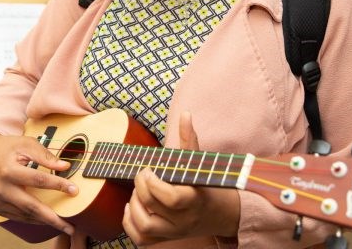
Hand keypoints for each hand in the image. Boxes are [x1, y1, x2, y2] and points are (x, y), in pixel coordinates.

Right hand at [0, 131, 78, 235]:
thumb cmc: (8, 148)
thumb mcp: (26, 144)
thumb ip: (45, 156)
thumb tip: (64, 167)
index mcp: (8, 170)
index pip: (38, 180)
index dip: (58, 185)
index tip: (74, 190)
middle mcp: (1, 188)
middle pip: (31, 206)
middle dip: (52, 218)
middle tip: (70, 227)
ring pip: (25, 215)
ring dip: (45, 221)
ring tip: (62, 225)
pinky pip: (18, 217)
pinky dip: (33, 219)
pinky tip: (46, 219)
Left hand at [122, 112, 239, 244]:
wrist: (221, 214)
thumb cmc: (206, 184)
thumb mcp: (200, 163)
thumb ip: (190, 139)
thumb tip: (185, 114)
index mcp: (193, 199)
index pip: (170, 197)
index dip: (153, 184)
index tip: (148, 170)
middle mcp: (184, 219)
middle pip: (153, 208)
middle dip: (141, 188)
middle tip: (142, 176)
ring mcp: (174, 232)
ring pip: (145, 228)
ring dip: (134, 208)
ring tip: (137, 193)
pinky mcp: (166, 239)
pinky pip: (141, 240)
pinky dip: (130, 225)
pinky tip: (132, 208)